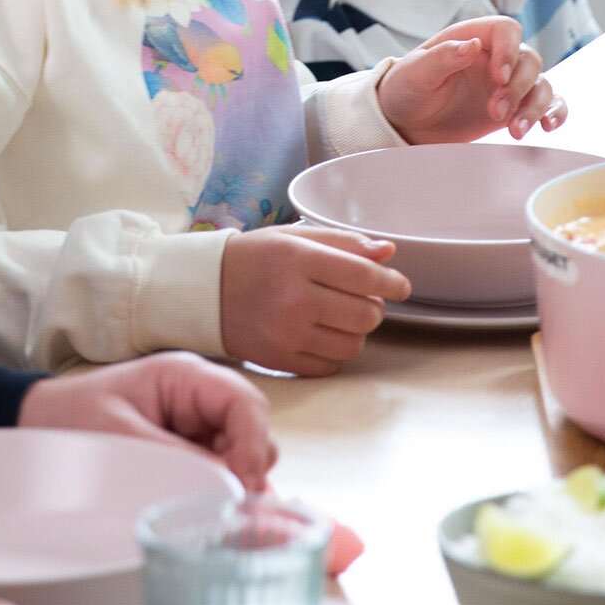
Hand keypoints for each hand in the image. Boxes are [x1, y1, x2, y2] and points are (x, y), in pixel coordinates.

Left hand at [19, 353, 276, 490]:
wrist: (39, 425)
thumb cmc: (72, 419)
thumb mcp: (121, 438)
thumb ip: (176, 458)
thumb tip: (227, 487)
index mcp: (185, 376)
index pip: (244, 403)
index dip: (253, 443)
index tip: (242, 486)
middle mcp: (200, 397)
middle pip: (253, 430)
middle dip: (249, 469)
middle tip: (231, 509)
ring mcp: (198, 425)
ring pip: (243, 455)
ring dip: (236, 485)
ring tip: (218, 517)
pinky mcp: (190, 450)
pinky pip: (220, 471)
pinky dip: (220, 493)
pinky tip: (209, 515)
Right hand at [219, 226, 410, 377]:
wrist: (204, 290)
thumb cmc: (254, 258)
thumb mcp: (294, 237)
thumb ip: (344, 243)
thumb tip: (388, 253)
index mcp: (298, 260)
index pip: (364, 276)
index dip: (391, 282)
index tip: (400, 285)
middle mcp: (294, 298)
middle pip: (366, 314)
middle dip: (373, 307)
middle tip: (360, 298)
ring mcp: (286, 333)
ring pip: (353, 344)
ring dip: (356, 331)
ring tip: (338, 317)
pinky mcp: (279, 360)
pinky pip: (330, 366)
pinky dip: (334, 352)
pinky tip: (320, 335)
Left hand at [378, 14, 566, 144]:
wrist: (406, 123)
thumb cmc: (406, 89)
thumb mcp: (414, 73)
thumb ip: (442, 57)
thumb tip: (472, 46)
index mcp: (472, 38)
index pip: (506, 30)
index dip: (508, 51)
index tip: (498, 78)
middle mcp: (495, 58)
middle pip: (529, 59)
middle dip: (518, 88)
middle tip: (495, 112)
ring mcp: (507, 84)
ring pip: (541, 84)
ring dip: (536, 106)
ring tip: (515, 131)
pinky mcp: (514, 109)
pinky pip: (547, 104)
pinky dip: (554, 113)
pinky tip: (548, 126)